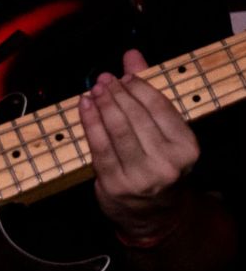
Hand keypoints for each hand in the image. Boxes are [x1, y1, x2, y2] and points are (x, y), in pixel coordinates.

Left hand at [78, 49, 198, 240]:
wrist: (154, 216)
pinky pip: (98, 146)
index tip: (123, 76)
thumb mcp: (162, 131)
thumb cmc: (157, 164)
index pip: (159, 106)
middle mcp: (167, 163)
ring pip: (116, 130)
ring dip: (102, 104)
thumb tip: (132, 55)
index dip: (138, 87)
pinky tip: (84, 106)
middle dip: (116, 93)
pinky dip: (89, 122)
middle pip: (135, 116)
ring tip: (93, 89)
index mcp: (186, 147)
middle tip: (103, 79)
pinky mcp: (116, 184)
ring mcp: (141, 176)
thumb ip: (147, 91)